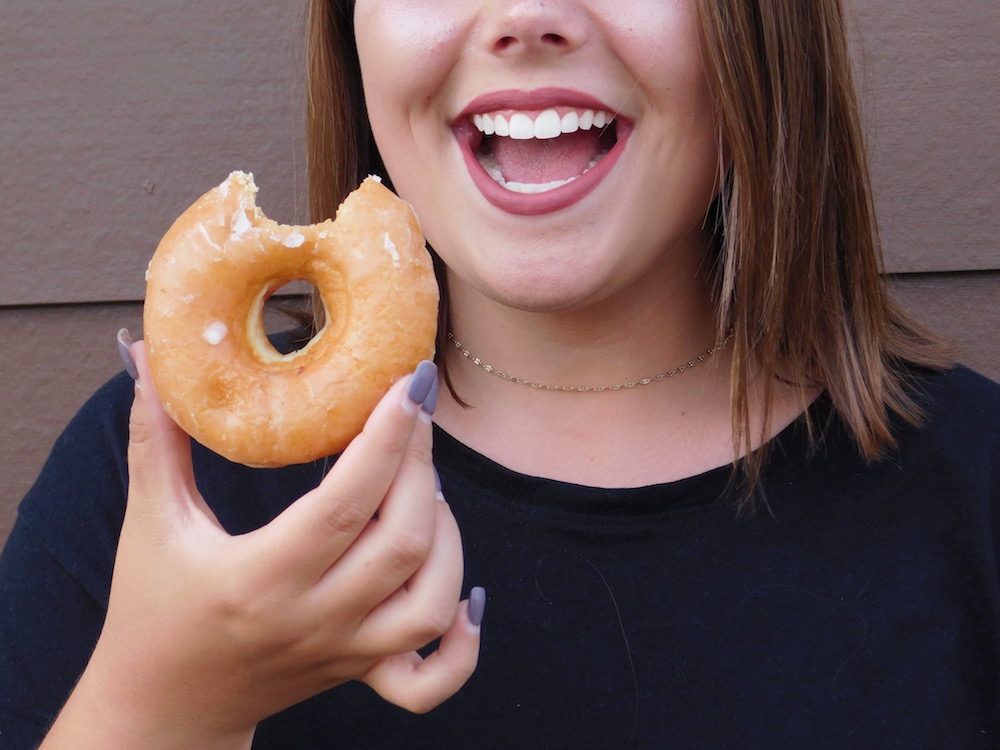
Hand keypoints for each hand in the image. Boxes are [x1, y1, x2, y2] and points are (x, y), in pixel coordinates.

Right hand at [42, 338, 481, 749]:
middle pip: (403, 542)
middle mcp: (313, 620)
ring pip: (431, 601)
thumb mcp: (152, 524)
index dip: (386, 439)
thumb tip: (146, 362)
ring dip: (446, 534)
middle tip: (413, 415)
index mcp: (259, 580)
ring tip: (424, 485)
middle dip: (422, 467)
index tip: (407, 385)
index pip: (345, 503)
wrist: (162, 707)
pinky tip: (466, 595)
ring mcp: (345, 653)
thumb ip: (156, 441)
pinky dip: (462, 640)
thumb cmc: (151, 611)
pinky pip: (433, 676)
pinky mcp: (360, 672)